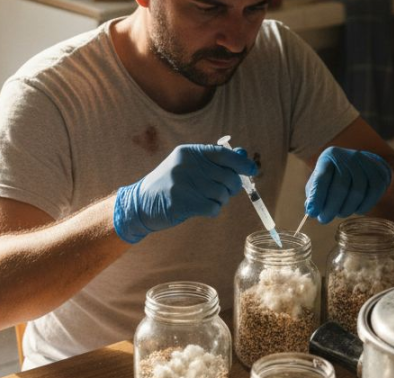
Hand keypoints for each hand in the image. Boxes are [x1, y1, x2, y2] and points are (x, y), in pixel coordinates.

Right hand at [114, 144, 257, 242]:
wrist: (140, 203)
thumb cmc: (170, 184)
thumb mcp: (188, 166)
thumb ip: (214, 161)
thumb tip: (244, 156)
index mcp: (189, 152)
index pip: (224, 154)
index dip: (242, 163)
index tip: (252, 170)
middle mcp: (187, 165)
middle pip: (228, 176)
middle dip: (232, 187)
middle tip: (224, 191)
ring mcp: (184, 184)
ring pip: (222, 194)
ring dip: (220, 200)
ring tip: (205, 199)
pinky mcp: (183, 203)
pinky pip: (214, 208)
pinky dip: (212, 210)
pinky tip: (200, 208)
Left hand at [305, 147, 391, 223]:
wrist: (363, 164)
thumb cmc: (337, 176)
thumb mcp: (322, 180)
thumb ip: (315, 194)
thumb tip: (311, 210)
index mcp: (330, 156)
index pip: (322, 178)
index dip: (317, 197)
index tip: (313, 213)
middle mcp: (348, 157)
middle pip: (341, 186)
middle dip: (331, 207)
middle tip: (324, 219)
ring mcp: (365, 164)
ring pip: (357, 192)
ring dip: (347, 208)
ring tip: (340, 213)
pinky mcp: (379, 173)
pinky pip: (373, 193)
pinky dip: (364, 206)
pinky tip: (356, 210)